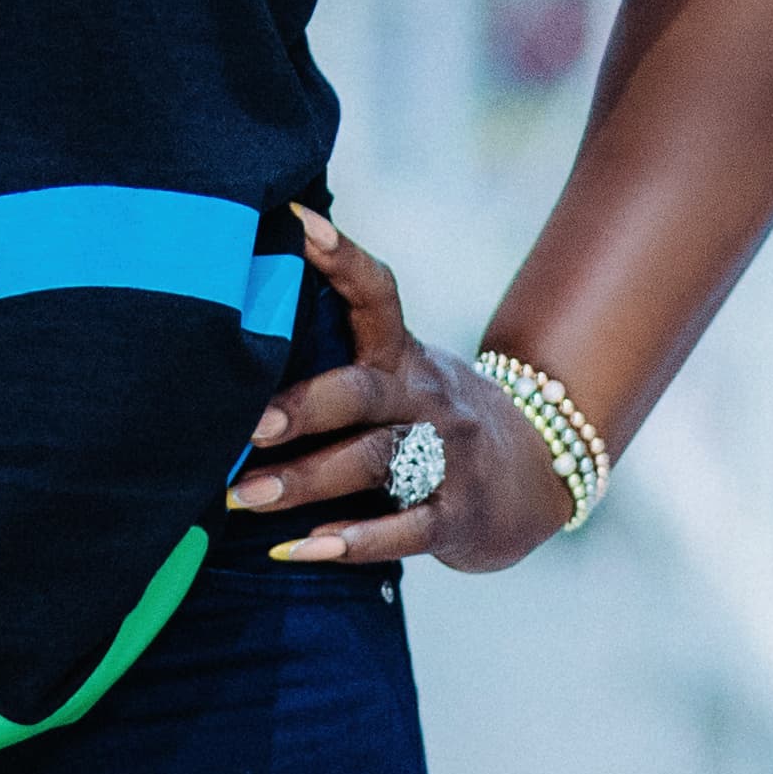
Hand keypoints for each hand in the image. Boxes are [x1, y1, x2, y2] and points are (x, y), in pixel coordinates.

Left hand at [226, 207, 574, 574]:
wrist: (538, 471)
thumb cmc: (430, 418)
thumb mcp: (402, 374)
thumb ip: (339, 357)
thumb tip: (235, 339)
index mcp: (404, 354)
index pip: (376, 295)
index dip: (341, 258)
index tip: (296, 225)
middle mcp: (427, 397)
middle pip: (363, 390)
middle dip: (303, 406)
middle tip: (246, 425)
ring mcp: (449, 456)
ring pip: (374, 461)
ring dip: (305, 480)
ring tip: (241, 497)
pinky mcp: (458, 516)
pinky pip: (404, 529)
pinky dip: (351, 540)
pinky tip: (300, 548)